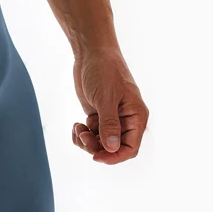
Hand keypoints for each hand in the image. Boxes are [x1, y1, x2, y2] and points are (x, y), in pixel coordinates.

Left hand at [71, 47, 148, 163]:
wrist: (91, 54)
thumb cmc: (104, 71)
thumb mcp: (107, 98)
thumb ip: (109, 124)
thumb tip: (112, 148)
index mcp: (136, 117)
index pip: (130, 148)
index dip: (114, 157)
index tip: (96, 157)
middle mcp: (125, 121)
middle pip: (113, 149)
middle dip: (96, 148)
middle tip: (83, 136)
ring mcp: (110, 120)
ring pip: (100, 144)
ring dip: (86, 142)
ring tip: (78, 128)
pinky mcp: (97, 117)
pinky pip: (91, 135)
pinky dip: (81, 135)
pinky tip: (76, 125)